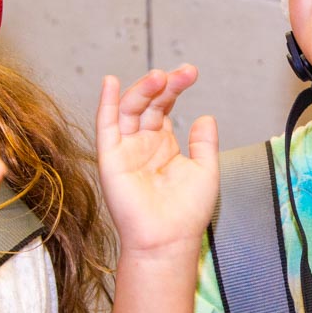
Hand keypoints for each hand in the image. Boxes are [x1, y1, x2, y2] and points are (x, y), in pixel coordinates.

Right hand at [96, 66, 218, 260]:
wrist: (168, 240)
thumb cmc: (186, 213)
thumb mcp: (205, 170)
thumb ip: (204, 143)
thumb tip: (206, 116)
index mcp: (163, 145)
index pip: (164, 107)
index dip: (175, 87)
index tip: (191, 73)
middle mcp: (142, 144)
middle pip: (148, 103)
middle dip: (164, 84)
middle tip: (184, 72)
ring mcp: (125, 150)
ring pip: (129, 110)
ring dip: (142, 90)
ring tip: (160, 77)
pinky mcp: (110, 159)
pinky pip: (105, 127)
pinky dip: (107, 104)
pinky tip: (112, 83)